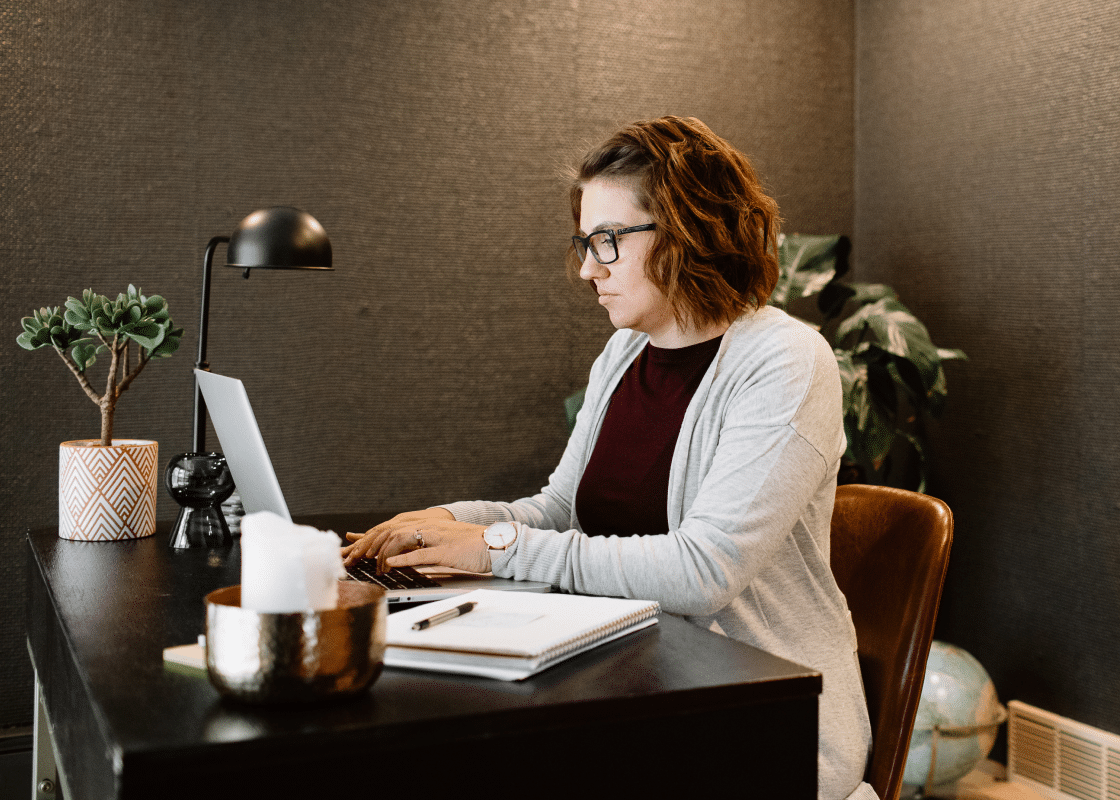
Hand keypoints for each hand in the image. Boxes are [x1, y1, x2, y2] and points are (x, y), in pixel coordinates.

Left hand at [342, 508, 491, 573]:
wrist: (496, 543)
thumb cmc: (471, 546)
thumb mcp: (442, 543)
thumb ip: (422, 546)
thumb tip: (401, 556)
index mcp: (426, 525)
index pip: (390, 528)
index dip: (370, 538)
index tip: (354, 549)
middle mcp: (428, 527)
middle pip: (389, 531)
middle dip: (367, 545)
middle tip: (353, 559)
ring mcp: (436, 538)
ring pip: (400, 539)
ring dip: (381, 553)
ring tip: (371, 564)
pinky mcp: (446, 551)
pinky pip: (420, 553)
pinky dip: (402, 558)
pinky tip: (390, 564)